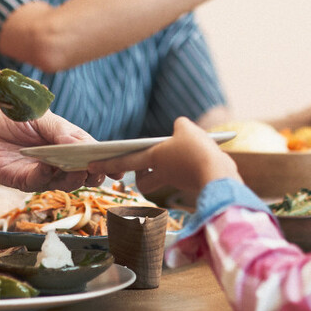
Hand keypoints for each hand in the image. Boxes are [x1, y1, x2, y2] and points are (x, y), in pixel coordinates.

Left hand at [0, 112, 103, 190]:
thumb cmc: (15, 122)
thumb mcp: (40, 116)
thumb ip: (60, 129)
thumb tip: (82, 143)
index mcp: (70, 141)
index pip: (92, 150)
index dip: (107, 156)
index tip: (122, 161)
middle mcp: (62, 162)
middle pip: (85, 171)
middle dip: (95, 171)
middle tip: (100, 168)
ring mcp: (46, 174)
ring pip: (67, 181)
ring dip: (74, 176)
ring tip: (78, 169)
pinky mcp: (27, 182)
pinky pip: (40, 181)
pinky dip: (46, 174)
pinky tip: (48, 165)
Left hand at [88, 117, 240, 199]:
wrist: (220, 179)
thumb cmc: (199, 151)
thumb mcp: (188, 129)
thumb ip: (180, 126)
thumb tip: (180, 129)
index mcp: (155, 158)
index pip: (124, 161)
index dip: (107, 163)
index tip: (90, 166)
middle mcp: (163, 172)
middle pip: (143, 180)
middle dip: (141, 176)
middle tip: (145, 166)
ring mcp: (178, 180)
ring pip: (164, 179)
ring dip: (166, 170)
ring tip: (182, 155)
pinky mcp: (194, 183)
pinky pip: (185, 175)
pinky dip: (189, 167)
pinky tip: (203, 157)